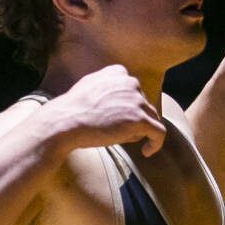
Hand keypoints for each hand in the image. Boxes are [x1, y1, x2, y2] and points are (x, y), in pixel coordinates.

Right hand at [43, 65, 166, 156]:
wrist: (65, 122)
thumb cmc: (72, 110)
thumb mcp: (89, 88)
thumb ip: (106, 89)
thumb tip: (119, 104)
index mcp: (118, 73)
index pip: (133, 92)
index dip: (127, 108)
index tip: (117, 119)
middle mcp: (131, 82)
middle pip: (144, 105)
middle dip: (133, 119)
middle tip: (114, 132)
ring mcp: (137, 100)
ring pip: (152, 119)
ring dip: (140, 131)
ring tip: (122, 140)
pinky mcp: (140, 119)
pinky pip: (159, 133)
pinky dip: (156, 144)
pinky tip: (146, 152)